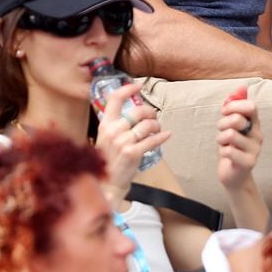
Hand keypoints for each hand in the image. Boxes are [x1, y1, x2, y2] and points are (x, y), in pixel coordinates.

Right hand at [95, 83, 170, 206]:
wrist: (106, 185)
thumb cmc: (107, 162)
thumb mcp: (105, 139)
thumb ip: (115, 125)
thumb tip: (132, 112)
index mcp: (105, 125)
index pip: (114, 99)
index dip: (128, 89)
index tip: (138, 85)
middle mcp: (113, 130)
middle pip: (138, 111)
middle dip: (150, 112)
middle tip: (154, 117)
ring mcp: (123, 141)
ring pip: (148, 124)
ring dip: (156, 125)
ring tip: (157, 129)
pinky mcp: (133, 153)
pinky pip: (153, 140)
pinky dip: (162, 136)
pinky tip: (166, 135)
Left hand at [217, 87, 262, 190]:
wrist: (234, 175)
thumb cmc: (231, 146)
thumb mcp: (231, 124)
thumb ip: (235, 105)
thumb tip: (242, 87)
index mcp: (255, 123)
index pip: (250, 107)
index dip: (233, 106)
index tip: (224, 111)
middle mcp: (258, 134)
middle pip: (237, 120)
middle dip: (222, 123)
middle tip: (221, 131)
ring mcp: (255, 149)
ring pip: (230, 135)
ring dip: (220, 139)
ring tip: (224, 145)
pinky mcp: (249, 163)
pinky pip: (229, 151)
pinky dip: (222, 151)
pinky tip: (227, 156)